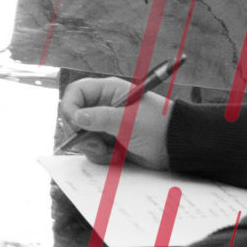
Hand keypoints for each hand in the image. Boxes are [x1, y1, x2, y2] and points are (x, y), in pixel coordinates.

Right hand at [56, 76, 172, 169]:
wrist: (177, 148)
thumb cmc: (158, 126)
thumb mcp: (128, 121)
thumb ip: (100, 118)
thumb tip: (76, 117)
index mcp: (108, 91)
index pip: (75, 93)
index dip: (70, 107)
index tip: (75, 124)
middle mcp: (104, 106)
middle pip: (74, 117)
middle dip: (81, 133)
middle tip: (96, 143)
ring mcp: (106, 125)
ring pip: (82, 136)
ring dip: (93, 147)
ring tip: (111, 150)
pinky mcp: (110, 142)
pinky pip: (93, 150)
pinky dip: (102, 156)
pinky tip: (117, 155)